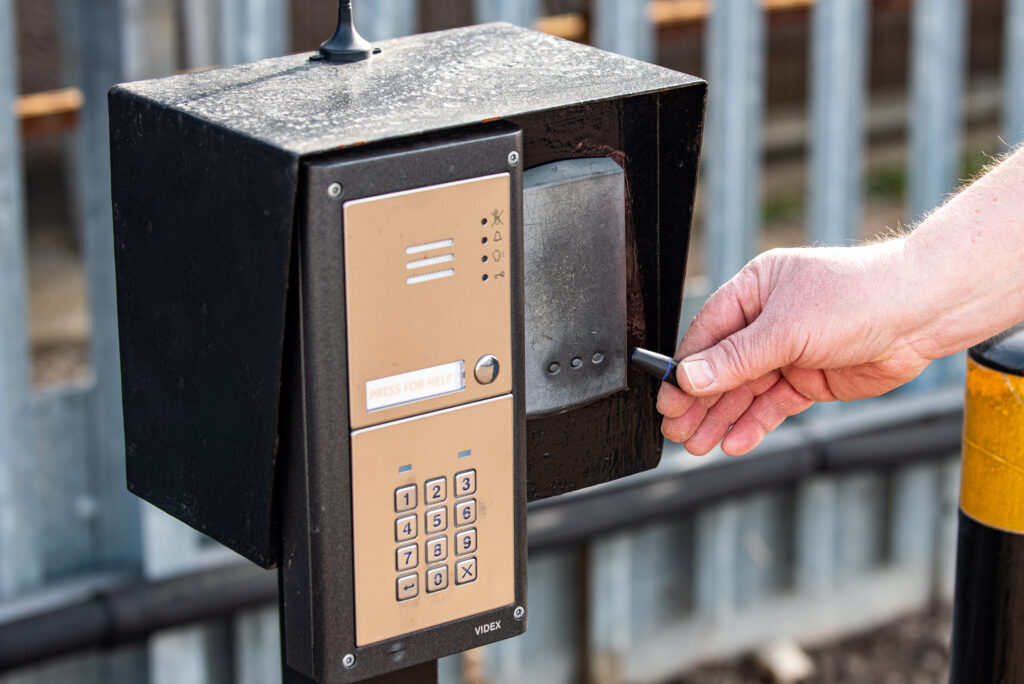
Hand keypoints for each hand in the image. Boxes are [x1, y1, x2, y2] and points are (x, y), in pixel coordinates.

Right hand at [658, 242, 932, 455]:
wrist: (920, 314)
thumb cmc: (858, 297)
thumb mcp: (787, 327)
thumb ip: (736, 358)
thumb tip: (690, 377)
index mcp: (754, 292)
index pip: (707, 336)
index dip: (686, 370)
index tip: (668, 398)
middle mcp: (767, 321)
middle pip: (722, 368)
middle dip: (699, 401)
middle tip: (677, 430)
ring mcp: (788, 351)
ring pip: (744, 391)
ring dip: (721, 418)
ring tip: (698, 444)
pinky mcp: (808, 378)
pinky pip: (772, 405)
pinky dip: (753, 424)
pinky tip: (734, 442)